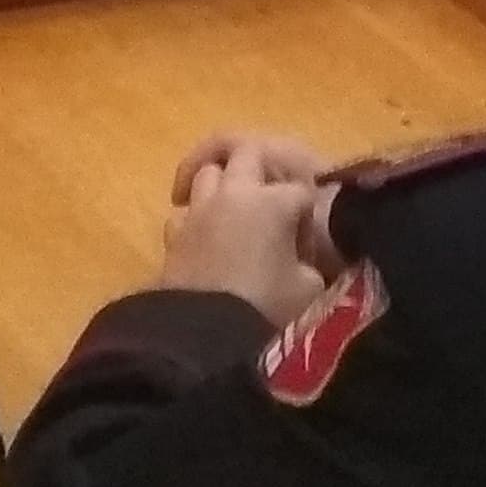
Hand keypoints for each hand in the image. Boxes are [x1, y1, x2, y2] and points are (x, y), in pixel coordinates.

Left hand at [160, 135, 339, 329]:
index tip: (308, 249)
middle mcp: (235, 193)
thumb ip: (311, 267)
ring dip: (224, 183)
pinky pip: (185, 210)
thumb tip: (303, 263)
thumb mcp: (308, 291)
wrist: (205, 334)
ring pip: (209, 173)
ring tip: (234, 206)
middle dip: (263, 165)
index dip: (308, 217)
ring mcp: (199, 209)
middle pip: (248, 152)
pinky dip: (196, 216)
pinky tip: (205, 236)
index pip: (300, 191)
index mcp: (273, 202)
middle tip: (270, 193)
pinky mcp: (174, 233)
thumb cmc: (265, 307)